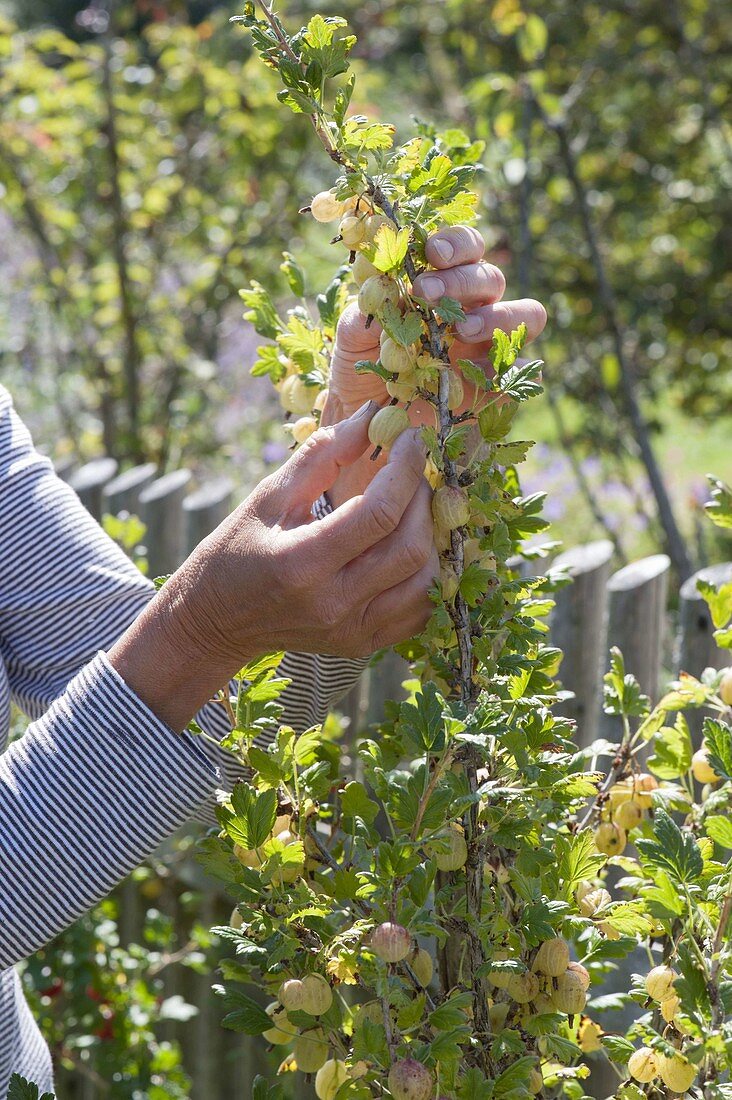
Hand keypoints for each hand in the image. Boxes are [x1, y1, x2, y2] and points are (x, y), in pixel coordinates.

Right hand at [109, 403, 437, 730]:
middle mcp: (333, 604)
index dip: (405, 470)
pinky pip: (421, 612)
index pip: (377, 514)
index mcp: (301, 563)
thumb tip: (372, 415)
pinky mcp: (364, 644)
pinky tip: (412, 546)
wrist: (216, 623)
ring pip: (426, 582)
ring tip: (413, 508)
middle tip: (412, 472)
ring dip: (431, 537)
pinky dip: (428, 575)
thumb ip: (322, 454)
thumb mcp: (268, 497)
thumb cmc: (236, 552)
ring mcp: (353, 631)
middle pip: (410, 547)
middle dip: (421, 499)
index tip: (411, 438)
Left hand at [324, 225, 546, 502]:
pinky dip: (513, 366)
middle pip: (491, 278)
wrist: (364, 429)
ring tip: (459, 331)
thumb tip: (381, 287)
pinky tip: (483, 373)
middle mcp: (472, 311)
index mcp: (441, 287)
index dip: (455, 243)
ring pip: (525, 315)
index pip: (463, 250)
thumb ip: (366, 311)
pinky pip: (523, 371)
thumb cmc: (360, 372)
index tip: (430, 252)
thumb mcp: (351, 338)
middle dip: (462, 280)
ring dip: (496, 315)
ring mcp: (490, 349)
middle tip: (426, 292)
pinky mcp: (499, 388)